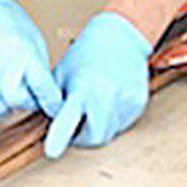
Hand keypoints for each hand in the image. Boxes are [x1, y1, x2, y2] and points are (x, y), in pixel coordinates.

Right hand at [0, 0, 61, 121]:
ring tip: (16, 92)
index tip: (57, 107)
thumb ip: (39, 69)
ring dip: (11, 107)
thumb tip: (49, 98)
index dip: (52, 101)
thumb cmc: (10, 23)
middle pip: (18, 101)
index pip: (41, 85)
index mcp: (22, 50)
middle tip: (33, 96)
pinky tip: (0, 101)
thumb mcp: (33, 40)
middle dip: (29, 103)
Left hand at [43, 12, 151, 158]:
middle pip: (94, 137)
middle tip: (78, 117)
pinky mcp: (139, 102)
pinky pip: (122, 123)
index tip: (52, 151)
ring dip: (99, 125)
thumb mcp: (62, 75)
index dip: (59, 136)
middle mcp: (108, 94)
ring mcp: (127, 100)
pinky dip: (113, 117)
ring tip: (96, 100)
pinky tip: (111, 97)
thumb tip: (47, 127)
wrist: (121, 35)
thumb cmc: (86, 53)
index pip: (69, 117)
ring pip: (109, 132)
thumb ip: (55, 103)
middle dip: (83, 135)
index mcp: (84, 87)